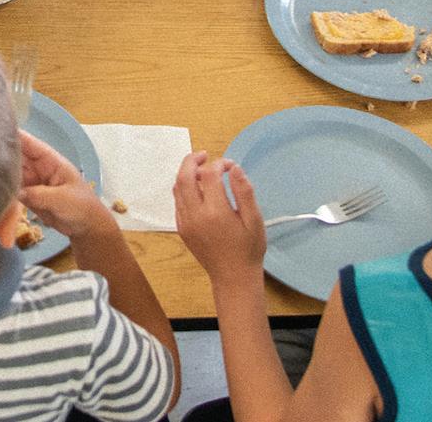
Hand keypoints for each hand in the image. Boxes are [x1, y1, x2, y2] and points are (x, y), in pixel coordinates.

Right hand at [16, 130, 111, 241]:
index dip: (10, 134)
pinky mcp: (25, 196)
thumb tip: (15, 193)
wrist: (86, 228)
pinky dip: (1, 196)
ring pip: (8, 175)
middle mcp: (36, 167)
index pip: (27, 143)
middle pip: (13, 157)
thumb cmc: (81, 207)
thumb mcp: (63, 199)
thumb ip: (39, 195)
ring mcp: (30, 181)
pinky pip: (9, 193)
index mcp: (49, 160)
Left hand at [172, 151, 263, 280]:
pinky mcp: (182, 229)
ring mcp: (185, 222)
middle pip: (184, 177)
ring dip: (187, 174)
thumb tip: (234, 168)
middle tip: (205, 155)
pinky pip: (178, 202)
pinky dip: (184, 189)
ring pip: (177, 188)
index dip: (219, 163)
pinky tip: (198, 190)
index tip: (230, 166)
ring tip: (202, 171)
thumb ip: (244, 192)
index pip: (209, 174)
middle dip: (192, 160)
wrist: (233, 277)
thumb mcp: (254, 220)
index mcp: (215, 212)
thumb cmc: (248, 249)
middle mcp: (195, 215)